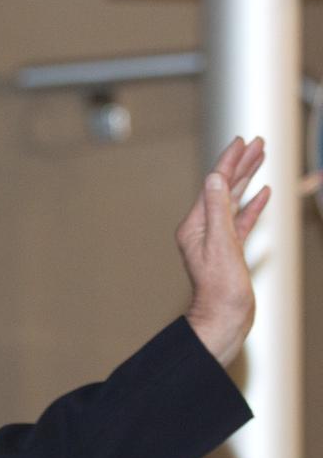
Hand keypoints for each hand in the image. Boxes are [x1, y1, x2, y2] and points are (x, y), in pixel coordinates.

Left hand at [178, 136, 270, 366]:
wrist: (225, 316)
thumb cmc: (220, 288)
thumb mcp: (221, 244)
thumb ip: (218, 210)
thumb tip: (215, 178)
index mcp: (195, 226)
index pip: (214, 185)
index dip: (229, 161)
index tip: (241, 141)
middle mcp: (202, 229)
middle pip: (224, 188)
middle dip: (240, 164)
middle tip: (256, 142)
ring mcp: (216, 239)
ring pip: (234, 201)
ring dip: (247, 179)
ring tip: (260, 157)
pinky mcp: (230, 249)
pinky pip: (242, 220)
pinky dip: (253, 205)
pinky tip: (263, 192)